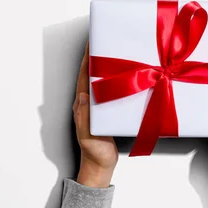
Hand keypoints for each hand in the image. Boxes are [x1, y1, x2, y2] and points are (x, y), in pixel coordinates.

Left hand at [72, 42, 118, 187]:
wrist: (101, 167)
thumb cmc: (95, 153)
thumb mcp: (88, 137)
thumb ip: (83, 118)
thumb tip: (82, 95)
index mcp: (82, 105)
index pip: (84, 77)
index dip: (87, 59)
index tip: (92, 43)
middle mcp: (89, 103)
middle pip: (92, 74)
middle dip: (97, 57)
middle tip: (107, 41)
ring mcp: (98, 107)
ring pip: (102, 82)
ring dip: (107, 67)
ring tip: (117, 53)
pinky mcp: (108, 112)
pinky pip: (111, 92)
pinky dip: (116, 81)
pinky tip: (125, 76)